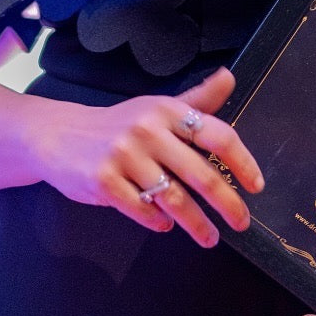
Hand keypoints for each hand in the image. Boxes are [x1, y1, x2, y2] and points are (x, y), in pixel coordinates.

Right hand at [26, 66, 263, 246]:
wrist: (59, 135)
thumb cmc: (119, 124)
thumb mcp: (157, 107)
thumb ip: (196, 100)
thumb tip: (230, 77)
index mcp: (168, 110)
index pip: (217, 135)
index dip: (242, 162)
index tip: (256, 186)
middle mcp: (148, 130)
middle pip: (201, 175)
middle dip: (227, 204)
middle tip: (241, 222)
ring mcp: (124, 156)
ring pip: (174, 199)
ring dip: (197, 224)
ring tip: (210, 238)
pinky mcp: (103, 181)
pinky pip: (141, 210)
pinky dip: (158, 222)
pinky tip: (166, 225)